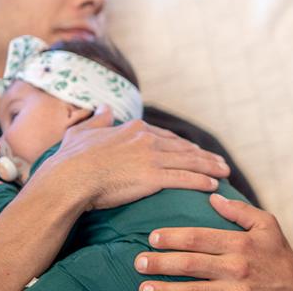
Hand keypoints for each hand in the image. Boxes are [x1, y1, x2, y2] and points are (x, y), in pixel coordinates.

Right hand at [36, 105, 229, 210]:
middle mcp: (147, 140)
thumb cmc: (69, 160)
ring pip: (190, 162)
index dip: (185, 145)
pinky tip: (213, 184)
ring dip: (210, 167)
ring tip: (225, 172)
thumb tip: (104, 107)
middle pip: (184, 148)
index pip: (168, 137)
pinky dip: (201, 181)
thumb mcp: (81, 132)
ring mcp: (151, 158)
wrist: (67, 179)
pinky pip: (184, 179)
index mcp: (134, 129)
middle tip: (220, 162)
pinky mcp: (152, 177)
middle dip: (205, 156)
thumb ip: (97, 120)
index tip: (197, 151)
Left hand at [135, 194, 292, 290]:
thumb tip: (213, 195)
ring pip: (191, 290)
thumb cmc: (279, 253)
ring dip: (164, 289)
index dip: (173, 237)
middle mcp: (235, 266)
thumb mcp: (267, 225)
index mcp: (241, 243)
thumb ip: (240, 210)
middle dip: (160, 262)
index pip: (199, 238)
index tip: (153, 236)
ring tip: (143, 287)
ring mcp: (233, 290)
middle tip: (139, 260)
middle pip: (189, 264)